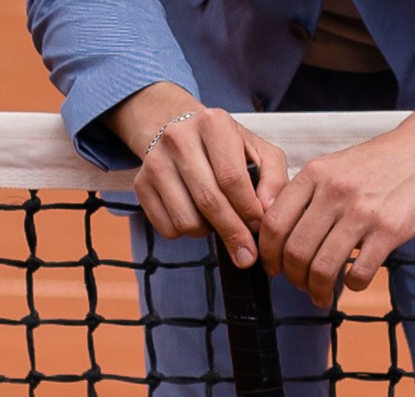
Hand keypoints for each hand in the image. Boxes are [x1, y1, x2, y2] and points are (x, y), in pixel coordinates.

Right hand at [109, 82, 284, 267]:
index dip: (248, 210)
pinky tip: (196, 214)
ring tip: (217, 218)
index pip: (232, 178)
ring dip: (208, 231)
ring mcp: (155, 162)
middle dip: (233, 233)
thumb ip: (274, 178)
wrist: (178, 130)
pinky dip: (186, 231)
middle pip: (209, 201)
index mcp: (213, 124)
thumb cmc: (225, 146)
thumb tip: (267, 212)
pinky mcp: (141, 184)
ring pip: (187, 220)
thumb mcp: (258, 151)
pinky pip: (168, 228)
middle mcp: (179, 138)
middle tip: (247, 253)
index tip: (259, 228)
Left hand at [258, 75, 414, 306]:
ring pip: (323, 267)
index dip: (269, 253)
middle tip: (300, 286)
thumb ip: (309, 193)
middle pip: (296, 250)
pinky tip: (354, 282)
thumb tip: (280, 231)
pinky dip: (352, 285)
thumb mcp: (336, 166)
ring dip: (319, 290)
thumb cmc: (380, 162)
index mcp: (315, 174)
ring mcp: (362, 211)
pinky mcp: (390, 229)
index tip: (273, 268)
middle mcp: (334, 191)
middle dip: (293, 277)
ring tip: (322, 296)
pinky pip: (359, 271)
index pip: (275, 223)